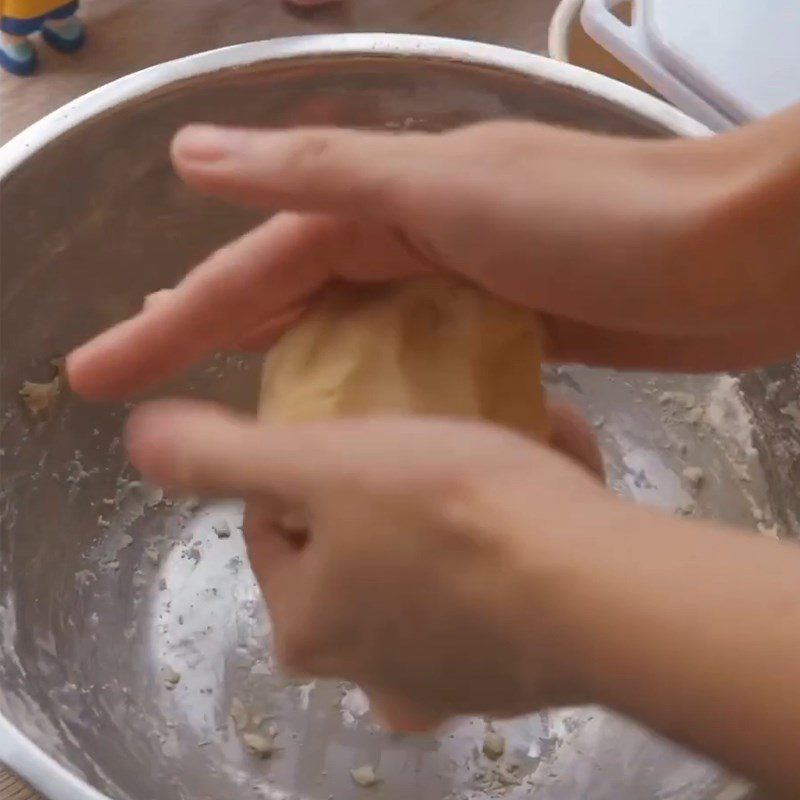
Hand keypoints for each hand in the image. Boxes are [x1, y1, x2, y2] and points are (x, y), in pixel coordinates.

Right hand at [67, 117, 799, 399]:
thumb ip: (325, 172)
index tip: (101, 369)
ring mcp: (455, 289)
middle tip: (135, 380)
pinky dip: (370, 387)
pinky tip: (343, 415)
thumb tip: (196, 155)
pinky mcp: (502, 333)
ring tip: (219, 403)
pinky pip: (411, 363)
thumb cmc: (601, 221)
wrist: (738, 257)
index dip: (173, 320)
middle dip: (204, 337)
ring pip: (345, 333)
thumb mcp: (450, 188)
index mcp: (387, 204)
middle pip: (285, 298)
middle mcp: (410, 241)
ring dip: (280, 365)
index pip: (253, 269)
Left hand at [125, 401, 610, 727]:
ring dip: (440, 521)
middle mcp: (363, 671)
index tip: (349, 430)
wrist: (594, 588)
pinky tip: (530, 514)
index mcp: (307, 623)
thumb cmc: (445, 513)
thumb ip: (223, 454)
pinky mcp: (508, 677)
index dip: (304, 467)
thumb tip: (139, 441)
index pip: (273, 527)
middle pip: (349, 552)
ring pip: (418, 574)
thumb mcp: (323, 464)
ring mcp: (440, 682)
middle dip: (376, 494)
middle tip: (422, 443)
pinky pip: (483, 597)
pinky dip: (495, 554)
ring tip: (485, 467)